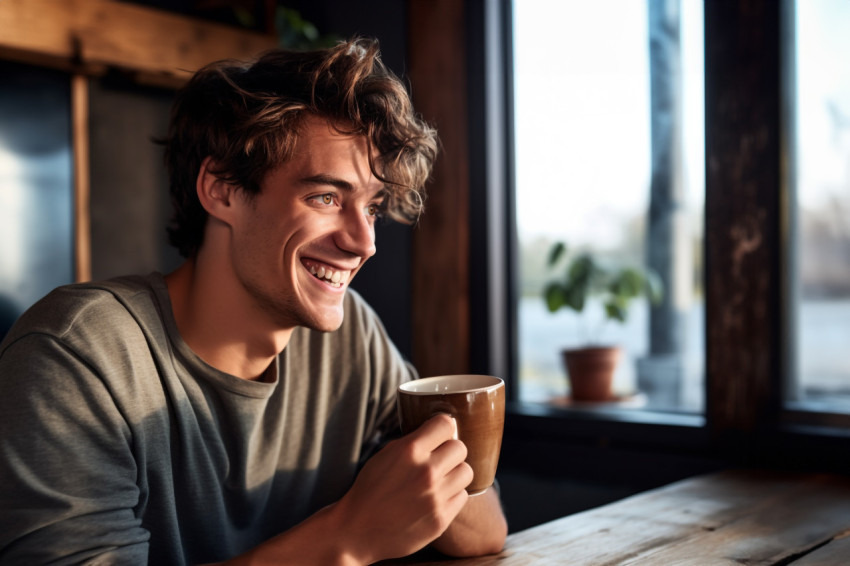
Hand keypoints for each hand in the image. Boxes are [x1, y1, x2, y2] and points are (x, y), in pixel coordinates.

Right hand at [334, 413, 472, 562]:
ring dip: (455, 473)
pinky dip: (452, 495)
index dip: (443, 428)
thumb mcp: (384, 455)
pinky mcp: (441, 519)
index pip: (446, 424)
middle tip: (439, 459)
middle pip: (460, 448)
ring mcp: (436, 497)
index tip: (440, 435)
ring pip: (466, 472)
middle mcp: (426, 472)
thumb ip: (412, 442)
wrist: (357, 531)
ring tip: (440, 479)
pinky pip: (462, 496)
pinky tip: (436, 498)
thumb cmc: (370, 490)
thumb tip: (438, 432)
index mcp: (410, 451)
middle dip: (450, 451)